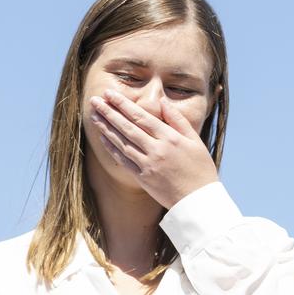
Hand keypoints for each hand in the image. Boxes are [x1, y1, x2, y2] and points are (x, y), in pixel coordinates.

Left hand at [88, 89, 217, 208]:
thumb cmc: (200, 169)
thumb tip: (163, 102)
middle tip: (94, 101)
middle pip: (127, 127)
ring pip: (122, 143)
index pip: (141, 117)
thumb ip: (177, 120)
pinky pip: (123, 161)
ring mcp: (148, 165)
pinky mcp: (143, 178)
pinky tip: (102, 138)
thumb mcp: (195, 140)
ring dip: (106, 128)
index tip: (110, 94)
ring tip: (94, 116)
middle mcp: (156, 150)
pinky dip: (112, 148)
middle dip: (109, 112)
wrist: (198, 200)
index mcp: (170, 138)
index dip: (123, 104)